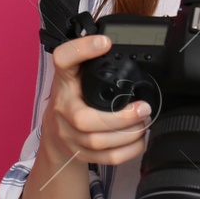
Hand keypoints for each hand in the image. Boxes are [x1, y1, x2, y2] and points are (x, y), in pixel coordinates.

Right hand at [38, 34, 149, 169]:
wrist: (55, 136)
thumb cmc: (72, 99)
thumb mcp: (76, 76)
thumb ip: (91, 60)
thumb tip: (119, 40)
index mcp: (64, 81)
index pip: (63, 60)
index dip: (81, 50)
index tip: (105, 43)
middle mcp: (63, 107)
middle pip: (84, 120)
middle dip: (120, 118)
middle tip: (144, 108)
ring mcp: (69, 134)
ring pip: (98, 142)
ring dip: (128, 135)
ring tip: (144, 123)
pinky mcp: (79, 153)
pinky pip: (107, 158)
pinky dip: (128, 151)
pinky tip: (138, 139)